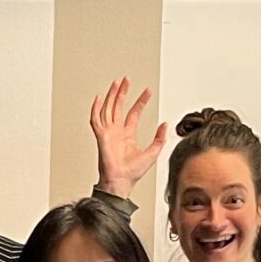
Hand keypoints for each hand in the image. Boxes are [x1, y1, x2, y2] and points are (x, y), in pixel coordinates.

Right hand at [91, 78, 164, 195]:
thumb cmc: (132, 173)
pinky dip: (95, 109)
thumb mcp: (153, 153)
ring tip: (117, 84)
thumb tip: (164, 125)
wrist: (121, 181)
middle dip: (123, 93)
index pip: (133, 113)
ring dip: (112, 96)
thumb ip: (159, 138)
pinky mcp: (101, 136)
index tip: (147, 91)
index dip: (140, 101)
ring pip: (108, 109)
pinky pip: (96, 120)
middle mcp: (117, 132)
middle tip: (127, 80)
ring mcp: (108, 133)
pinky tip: (98, 99)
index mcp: (127, 135)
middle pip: (118, 107)